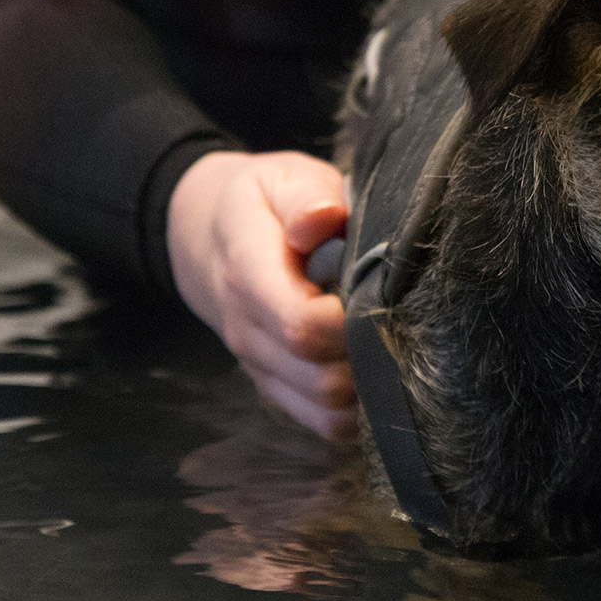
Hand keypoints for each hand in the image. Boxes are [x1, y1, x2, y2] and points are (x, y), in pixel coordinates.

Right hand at [167, 150, 356, 438]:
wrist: (209, 237)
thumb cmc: (264, 203)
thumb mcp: (282, 178)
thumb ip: (305, 196)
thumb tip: (324, 219)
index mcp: (248, 273)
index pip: (300, 324)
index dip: (349, 322)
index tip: (376, 294)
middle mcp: (247, 330)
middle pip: (321, 378)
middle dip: (369, 354)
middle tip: (392, 315)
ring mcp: (258, 365)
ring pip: (326, 409)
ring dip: (366, 384)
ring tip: (382, 336)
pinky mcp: (275, 387)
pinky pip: (324, 422)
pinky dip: (356, 407)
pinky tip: (370, 365)